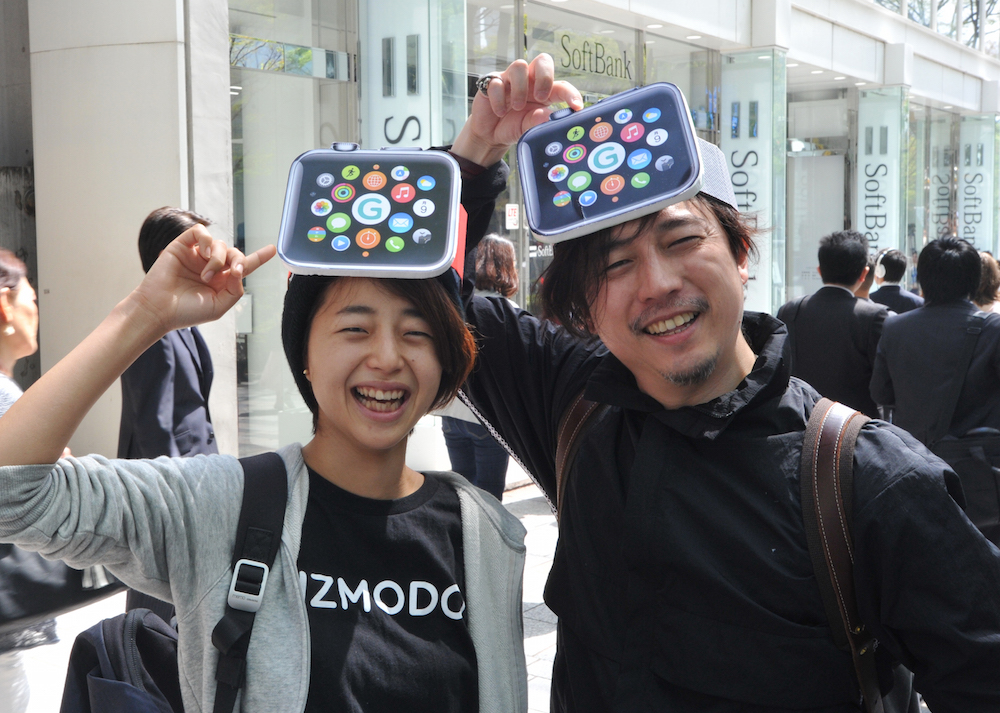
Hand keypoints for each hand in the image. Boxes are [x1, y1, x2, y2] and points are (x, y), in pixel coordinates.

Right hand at [131, 225, 275, 332]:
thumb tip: (239, 270)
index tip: (273, 250)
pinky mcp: (182, 246)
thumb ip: (235, 289)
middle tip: (234, 272)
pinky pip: (200, 232)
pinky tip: (206, 253)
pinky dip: (207, 240)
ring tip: (207, 275)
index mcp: (221, 281)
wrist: (160, 309)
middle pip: (234, 253)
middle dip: (239, 260)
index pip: (243, 266)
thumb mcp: (219, 306)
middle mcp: (210, 266)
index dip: (259, 258)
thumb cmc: (187, 311)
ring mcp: (196, 256)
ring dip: (219, 259)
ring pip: (219, 244)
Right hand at [450, 54, 582, 167]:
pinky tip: (500, 112)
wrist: (490, 135)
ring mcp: (510, 80)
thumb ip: (537, 122)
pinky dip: (499, 99)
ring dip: (520, 88)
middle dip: (544, 76)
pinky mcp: (492, 84)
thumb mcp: (528, 128)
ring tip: (517, 107)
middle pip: (543, 60)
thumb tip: (547, 116)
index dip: (571, 93)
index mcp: (544, 92)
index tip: (577, 106)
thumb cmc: (513, 127)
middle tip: (541, 97)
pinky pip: (496, 82)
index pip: (561, 86)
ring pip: (519, 65)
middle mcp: (529, 81)